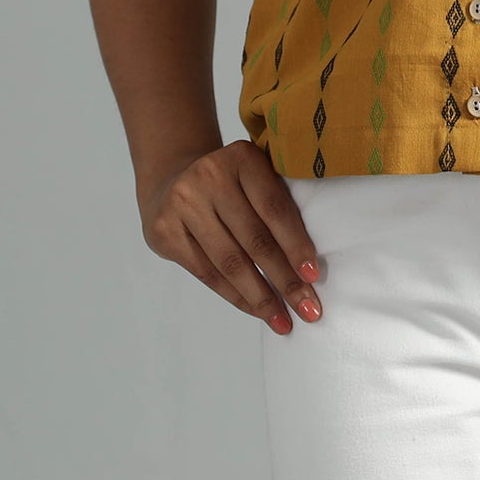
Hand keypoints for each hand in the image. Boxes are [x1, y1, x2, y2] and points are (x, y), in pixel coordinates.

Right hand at [138, 139, 324, 333]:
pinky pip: (207, 273)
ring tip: (283, 320)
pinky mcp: (165, 231)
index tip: (314, 276)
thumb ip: (278, 204)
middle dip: (284, 280)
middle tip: (308, 308)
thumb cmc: (229, 183)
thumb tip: (309, 266)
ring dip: (261, 296)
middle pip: (254, 239)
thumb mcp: (254, 176)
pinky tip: (255, 309)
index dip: (296, 244)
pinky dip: (235, 295)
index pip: (274, 208)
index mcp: (242, 158)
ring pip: (230, 262)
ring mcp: (183, 204)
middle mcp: (210, 177)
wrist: (171, 178)